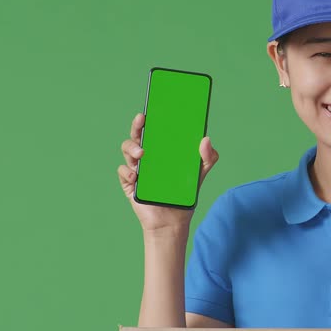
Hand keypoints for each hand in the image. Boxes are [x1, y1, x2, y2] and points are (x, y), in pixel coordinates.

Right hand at [118, 111, 217, 231]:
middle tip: (142, 120)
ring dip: (131, 147)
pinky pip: (123, 173)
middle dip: (137, 126)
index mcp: (161, 151)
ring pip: (127, 150)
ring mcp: (137, 170)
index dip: (150, 118)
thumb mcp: (200, 174)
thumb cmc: (184, 195)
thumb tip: (206, 139)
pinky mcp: (130, 185)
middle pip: (137, 136)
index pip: (153, 130)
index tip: (151, 108)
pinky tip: (136, 177)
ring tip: (141, 154)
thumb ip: (207, 157)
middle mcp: (147, 157)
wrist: (173, 222)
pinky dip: (127, 173)